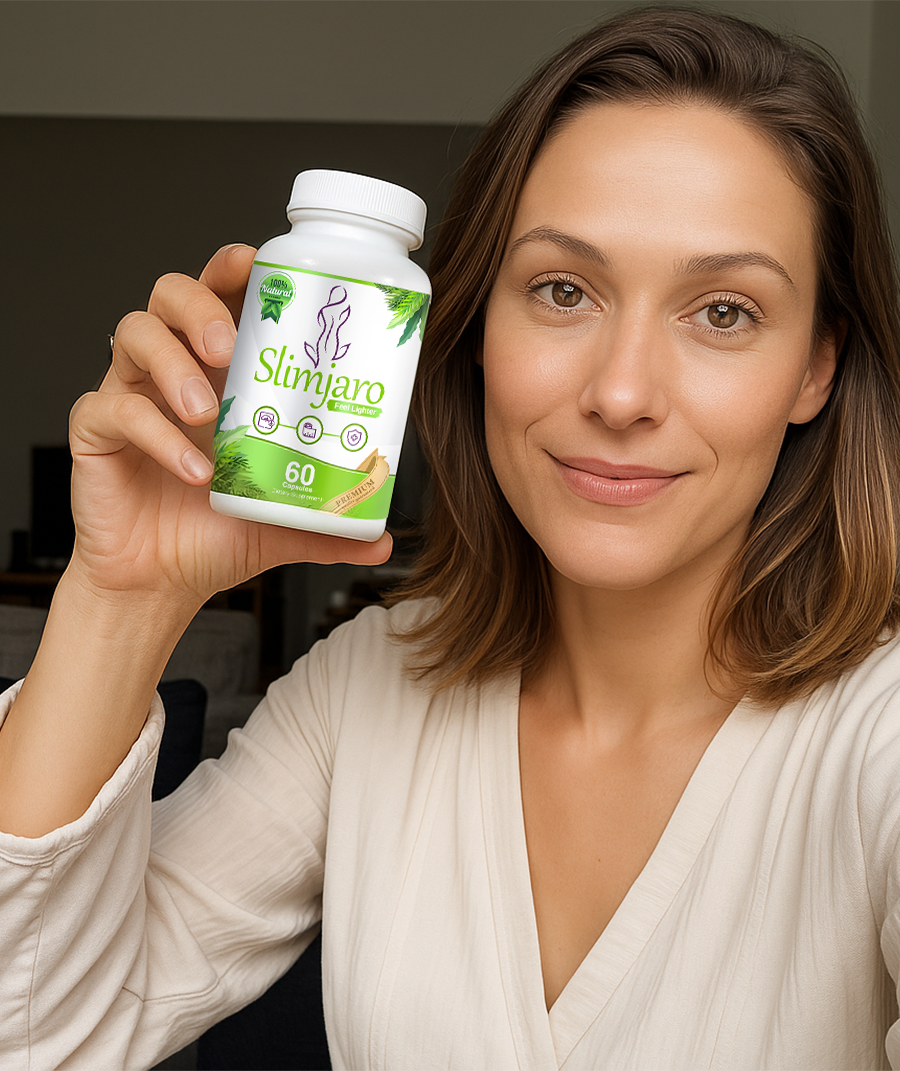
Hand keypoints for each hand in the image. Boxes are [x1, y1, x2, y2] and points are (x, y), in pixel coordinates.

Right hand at [68, 244, 391, 609]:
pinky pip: (113, 409)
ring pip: (133, 334)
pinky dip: (156, 434)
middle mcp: (171, 372)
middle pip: (170, 294)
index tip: (260, 264)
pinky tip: (194, 470)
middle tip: (228, 346)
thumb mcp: (282, 525)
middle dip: (201, 306)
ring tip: (205, 411)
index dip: (234, 270)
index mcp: (218, 374)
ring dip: (173, 364)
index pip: (221, 297)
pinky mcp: (96, 433)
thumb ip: (330, 525)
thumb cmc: (215, 533)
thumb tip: (385, 540)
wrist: (161, 583)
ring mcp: (130, 395)